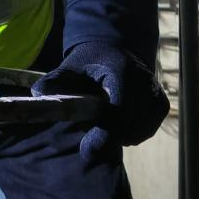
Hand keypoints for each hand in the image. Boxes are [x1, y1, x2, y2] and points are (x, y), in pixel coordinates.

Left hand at [31, 40, 169, 163]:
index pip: (119, 110)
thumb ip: (54, 82)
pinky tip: (119, 128)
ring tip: (104, 130)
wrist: (113, 48)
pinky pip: (150, 126)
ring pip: (142, 129)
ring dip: (122, 137)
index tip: (87, 150)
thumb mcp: (68, 67)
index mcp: (119, 70)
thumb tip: (37, 94)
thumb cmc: (87, 61)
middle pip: (130, 124)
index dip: (104, 134)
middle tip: (91, 142)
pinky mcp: (160, 100)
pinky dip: (135, 133)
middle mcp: (142, 80)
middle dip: (110, 138)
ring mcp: (154, 90)